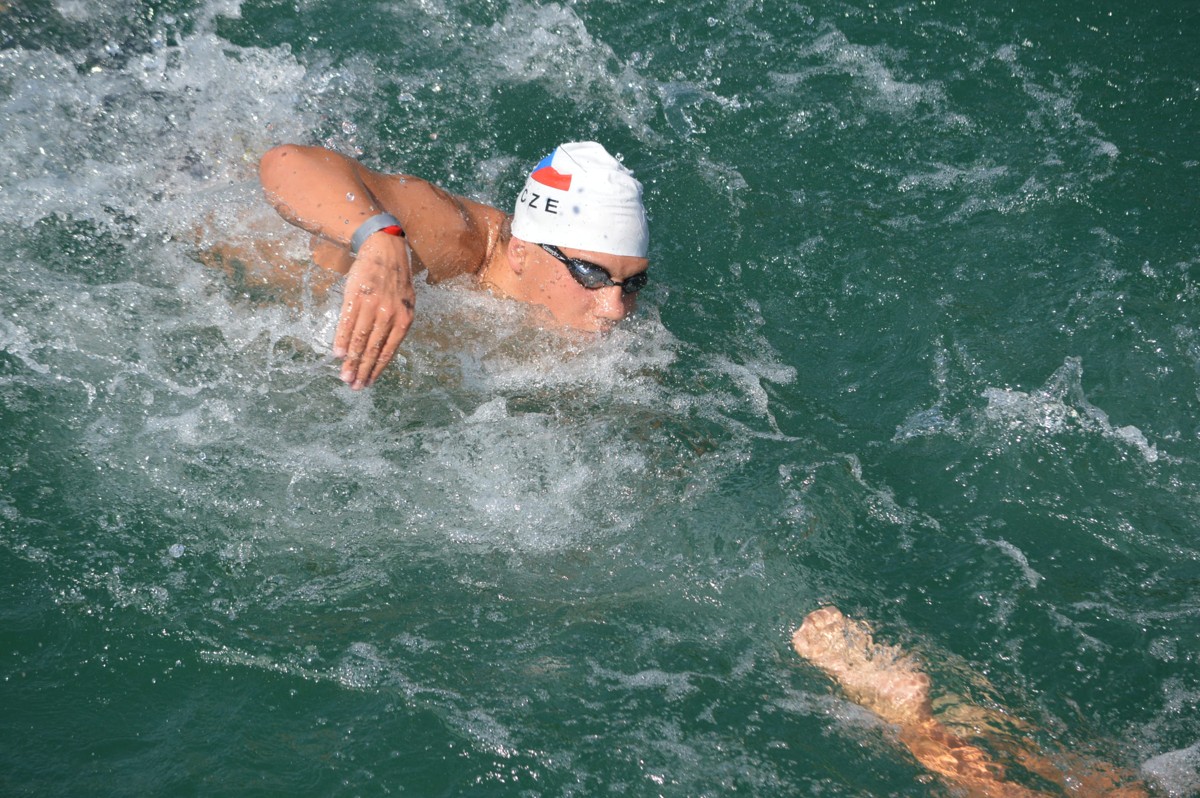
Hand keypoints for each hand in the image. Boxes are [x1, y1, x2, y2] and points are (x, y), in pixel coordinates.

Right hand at [332, 235, 414, 388]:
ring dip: (350, 360)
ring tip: (344, 376)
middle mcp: (389, 314)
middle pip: (372, 348)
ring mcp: (372, 305)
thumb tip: (384, 350)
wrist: (384, 249)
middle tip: (354, 386)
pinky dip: (341, 339)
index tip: (368, 383)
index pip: (389, 350)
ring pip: (359, 339)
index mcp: (404, 318)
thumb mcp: (405, 303)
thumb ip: (397, 325)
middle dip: (362, 370)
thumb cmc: (395, 279)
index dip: (377, 369)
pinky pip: (347, 322)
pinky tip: (337, 353)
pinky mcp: (356, 296)